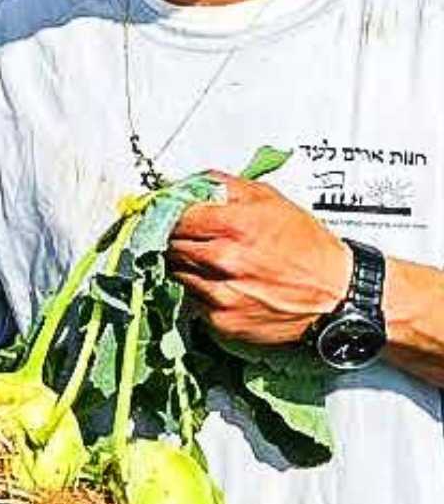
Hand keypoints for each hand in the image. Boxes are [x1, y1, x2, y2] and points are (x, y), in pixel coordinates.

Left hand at [167, 174, 351, 345]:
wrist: (337, 294)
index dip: (167, 214)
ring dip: (183, 265)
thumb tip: (191, 183)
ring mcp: (220, 293)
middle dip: (173, 238)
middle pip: (169, 245)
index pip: (174, 216)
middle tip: (186, 237)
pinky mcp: (221, 319)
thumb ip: (225, 186)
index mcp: (234, 226)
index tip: (166, 214)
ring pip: (175, 273)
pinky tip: (220, 282)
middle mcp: (224, 260)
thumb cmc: (309, 248)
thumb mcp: (270, 200)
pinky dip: (198, 290)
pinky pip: (191, 299)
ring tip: (209, 260)